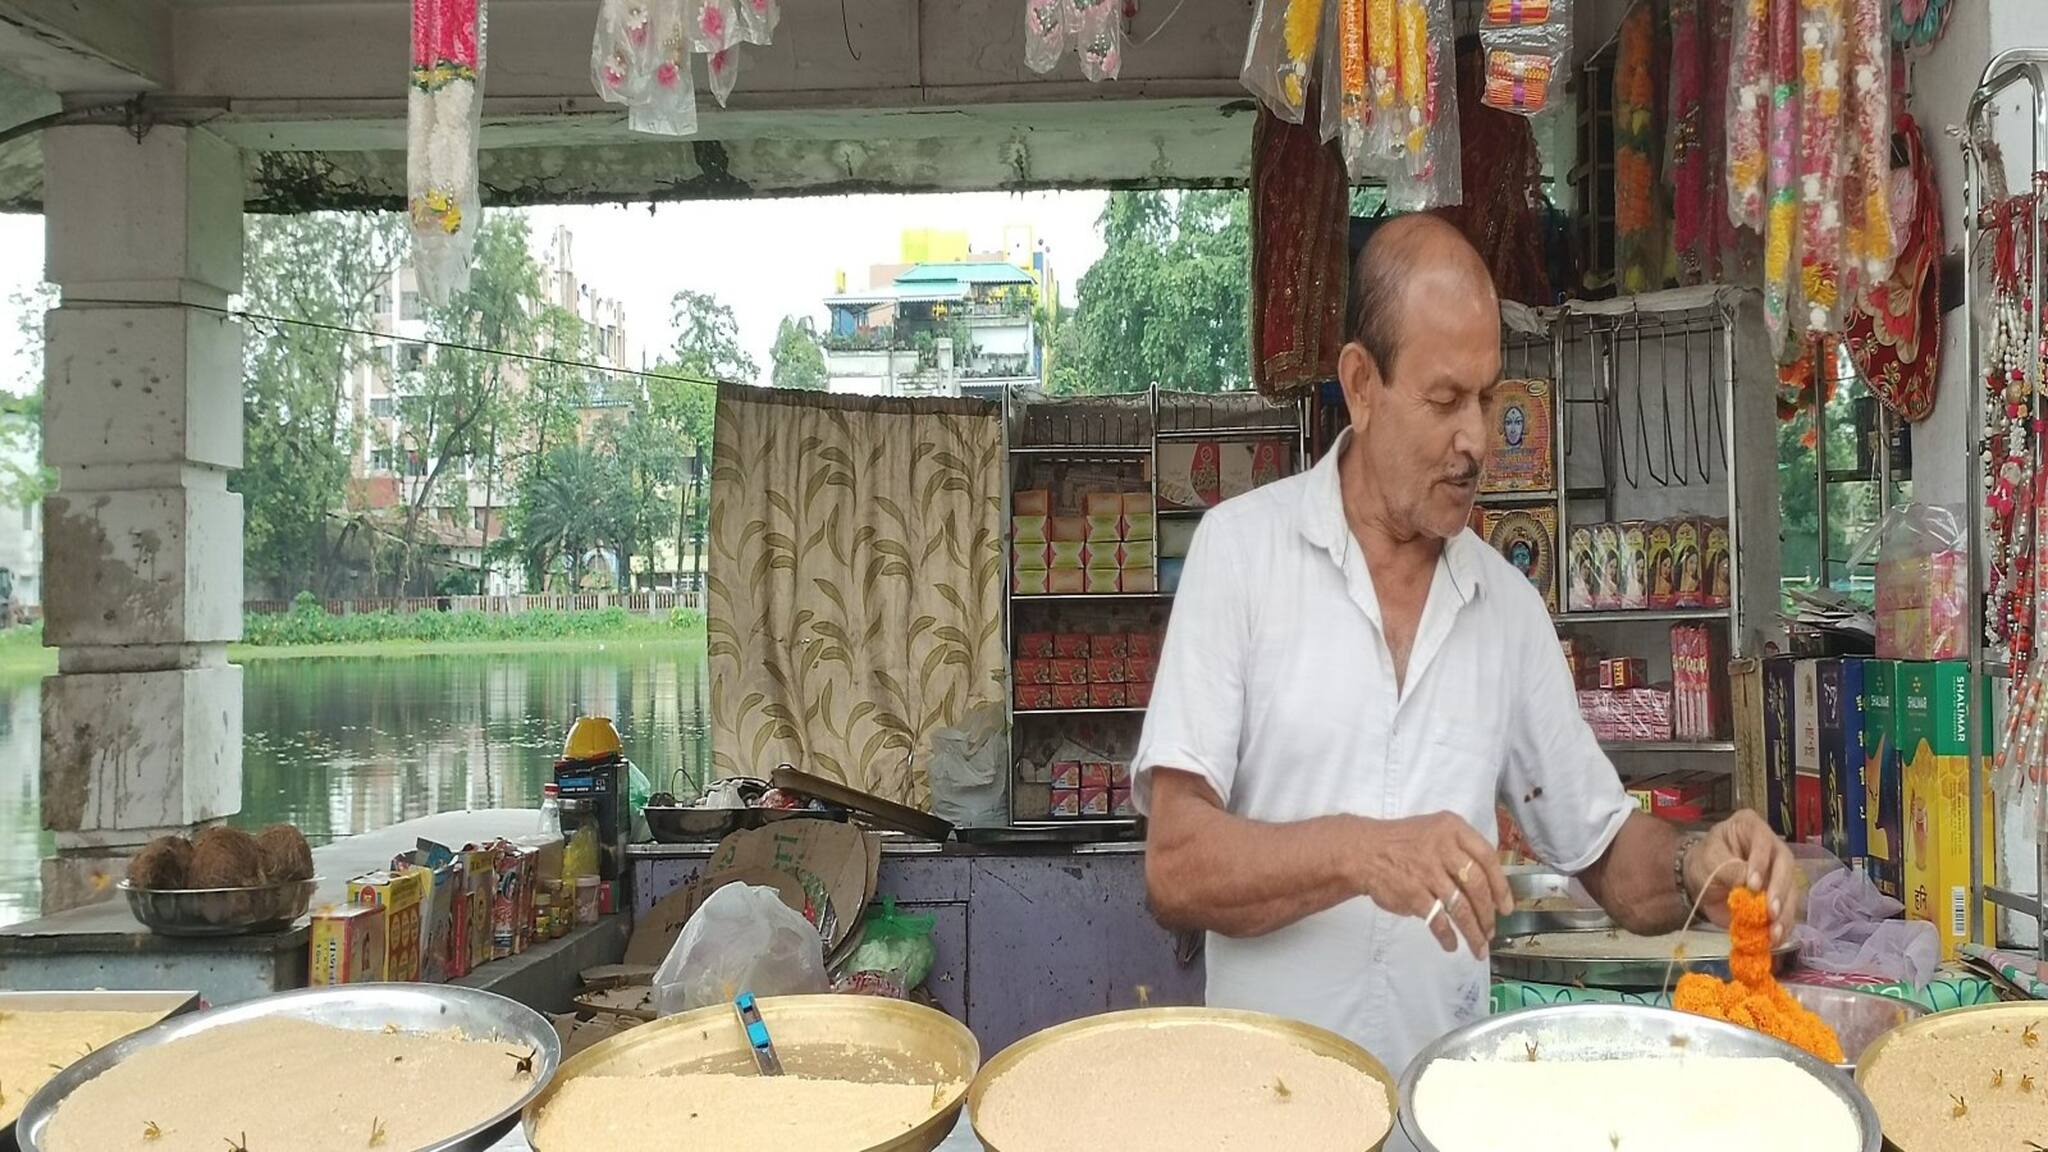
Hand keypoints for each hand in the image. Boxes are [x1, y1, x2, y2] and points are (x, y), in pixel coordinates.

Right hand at [1353, 811, 1512, 958]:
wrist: (1363, 851)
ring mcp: (1428, 871)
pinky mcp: (1413, 893)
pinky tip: (1451, 944)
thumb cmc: (1403, 844)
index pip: (1487, 857)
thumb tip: (1489, 888)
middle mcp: (1443, 848)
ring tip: (1479, 948)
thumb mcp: (1435, 833)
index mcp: (1452, 829)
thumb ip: (1460, 852)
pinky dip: (1447, 935)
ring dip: (1473, 931)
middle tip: (1491, 932)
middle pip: (1478, 886)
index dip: (1501, 886)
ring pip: (1461, 907)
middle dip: (1488, 914)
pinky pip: (1437, 919)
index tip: (1506, 907)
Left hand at [1684, 810, 1802, 943]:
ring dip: (1785, 914)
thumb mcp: (1708, 861)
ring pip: (1791, 890)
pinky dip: (1783, 926)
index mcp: (1751, 826)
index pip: (1762, 840)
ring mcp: (1780, 872)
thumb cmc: (1704, 862)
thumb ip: (1728, 870)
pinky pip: (1788, 910)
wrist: (1700, 882)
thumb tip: (1750, 886)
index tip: (1752, 885)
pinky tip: (1776, 938)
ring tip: (1774, 933)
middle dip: (1779, 891)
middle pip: (1785, 866)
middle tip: (1770, 912)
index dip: (1761, 863)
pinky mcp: (1780, 895)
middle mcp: (1772, 847)